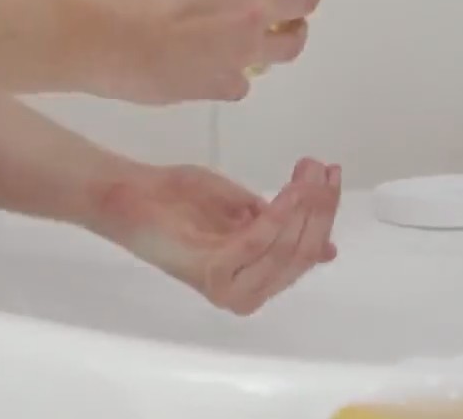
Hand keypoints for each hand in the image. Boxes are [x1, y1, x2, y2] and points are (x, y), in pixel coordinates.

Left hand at [90, 158, 341, 315]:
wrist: (130, 195)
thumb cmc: (178, 199)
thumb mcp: (242, 212)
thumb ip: (280, 229)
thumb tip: (328, 249)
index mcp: (253, 280)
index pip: (304, 255)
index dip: (323, 216)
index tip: (332, 176)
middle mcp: (244, 293)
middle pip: (300, 255)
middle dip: (319, 210)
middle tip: (324, 169)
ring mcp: (226, 287)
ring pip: (284, 250)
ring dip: (303, 207)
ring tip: (309, 172)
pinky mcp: (210, 273)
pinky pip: (257, 243)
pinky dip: (278, 215)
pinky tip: (289, 191)